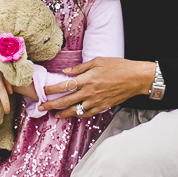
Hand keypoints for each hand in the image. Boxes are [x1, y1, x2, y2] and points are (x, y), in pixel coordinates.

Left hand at [39, 58, 154, 117]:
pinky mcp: (103, 107)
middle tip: (41, 107)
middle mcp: (89, 92)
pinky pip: (87, 114)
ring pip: (75, 111)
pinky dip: (78, 115)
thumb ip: (80, 68)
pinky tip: (72, 114)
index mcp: (87, 79)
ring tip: (55, 113)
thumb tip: (65, 72)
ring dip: (63, 113)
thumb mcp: (98, 61)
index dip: (51, 90)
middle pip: (66, 101)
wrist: (136, 78)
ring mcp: (96, 102)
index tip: (43, 91)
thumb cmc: (118, 66)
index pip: (64, 86)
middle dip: (52, 105)